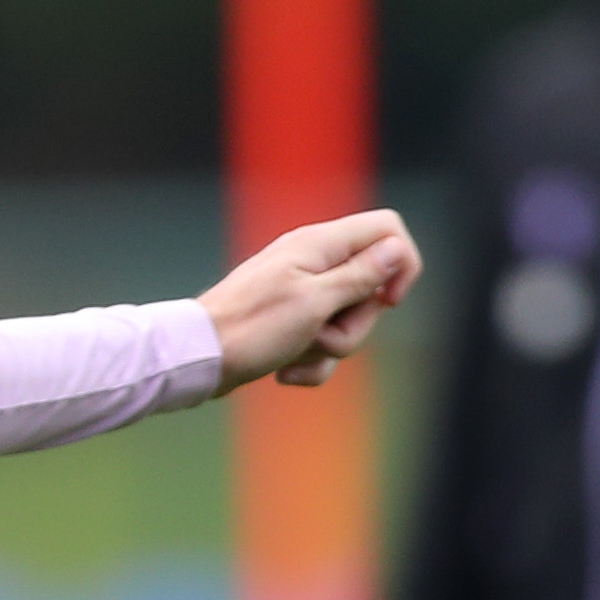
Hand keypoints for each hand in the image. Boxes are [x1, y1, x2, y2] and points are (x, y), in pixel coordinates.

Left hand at [204, 209, 421, 391]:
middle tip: (324, 333)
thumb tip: (397, 248)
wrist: (198, 358)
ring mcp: (302, 292)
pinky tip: (284, 371)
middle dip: (357, 323)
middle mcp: (314, 261)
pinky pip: (322, 343)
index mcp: (320, 244)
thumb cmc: (252, 328)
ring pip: (348, 321)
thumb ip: (360, 275)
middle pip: (371, 286)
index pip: (387, 228)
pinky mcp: (291, 321)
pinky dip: (309, 362)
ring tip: (295, 352)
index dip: (401, 263)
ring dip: (330, 348)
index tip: (387, 301)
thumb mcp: (316, 303)